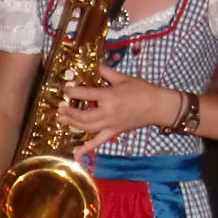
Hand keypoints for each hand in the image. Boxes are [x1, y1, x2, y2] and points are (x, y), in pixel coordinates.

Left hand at [56, 66, 170, 156]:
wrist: (157, 106)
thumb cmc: (142, 90)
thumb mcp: (123, 78)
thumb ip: (106, 72)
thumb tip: (95, 65)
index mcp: (109, 97)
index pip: (86, 94)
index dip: (73, 92)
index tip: (66, 90)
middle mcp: (107, 113)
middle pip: (83, 116)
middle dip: (69, 112)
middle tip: (60, 108)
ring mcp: (110, 125)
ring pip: (87, 128)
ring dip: (73, 124)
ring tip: (62, 120)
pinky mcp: (114, 133)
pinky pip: (98, 142)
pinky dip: (86, 148)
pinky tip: (76, 152)